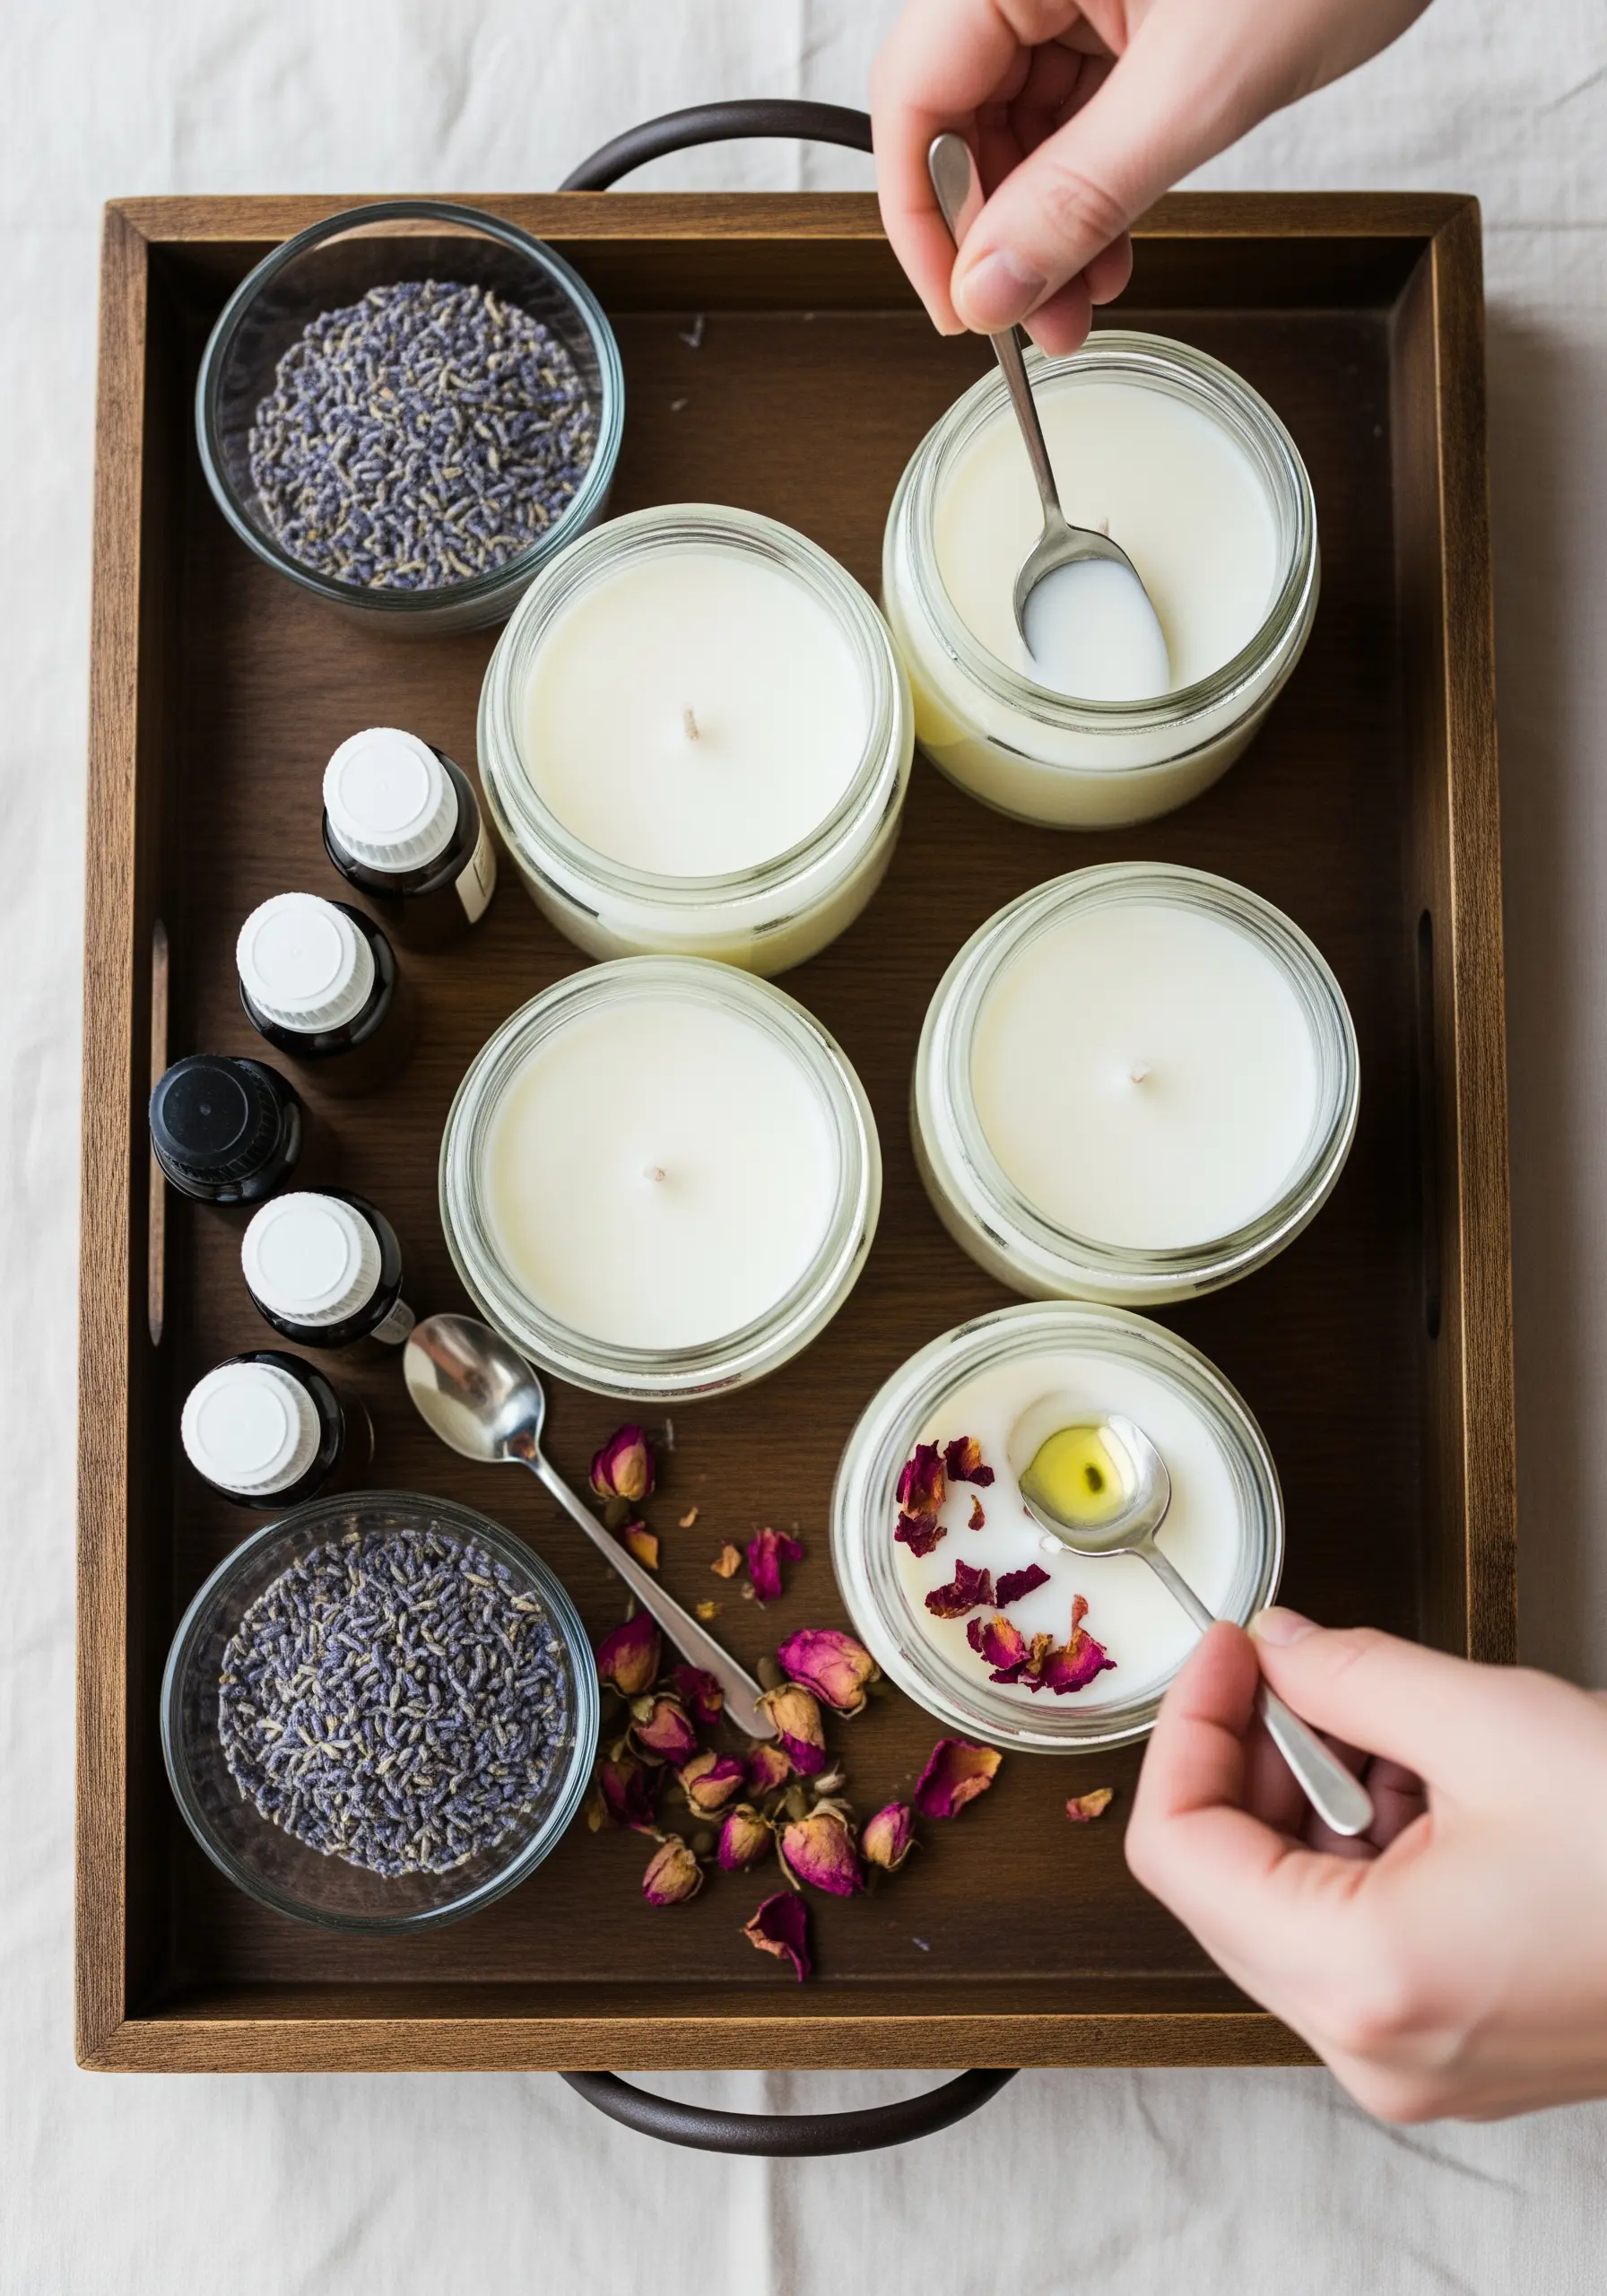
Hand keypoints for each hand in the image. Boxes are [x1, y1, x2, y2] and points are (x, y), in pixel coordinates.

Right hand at [871, 0, 1431, 350]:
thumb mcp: (1201, 85)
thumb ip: (1084, 195)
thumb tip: (993, 288)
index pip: (915, 98)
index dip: (926, 219)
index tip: (964, 311)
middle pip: (962, 117)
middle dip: (998, 234)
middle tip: (1036, 323)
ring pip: (1022, 126)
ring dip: (1047, 226)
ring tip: (1084, 304)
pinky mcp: (1131, 9)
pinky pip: (1080, 112)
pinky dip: (1093, 187)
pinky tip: (1113, 250)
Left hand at [1125, 1612, 1606, 2120]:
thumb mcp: (1494, 1724)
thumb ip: (1351, 1674)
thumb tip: (1279, 1648)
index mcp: (1365, 1977)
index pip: (1179, 1851)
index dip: (1188, 1726)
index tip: (1226, 1654)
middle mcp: (1375, 2047)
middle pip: (1222, 1885)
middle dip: (1252, 1759)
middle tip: (1296, 1672)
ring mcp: (1415, 2065)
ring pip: (1287, 1908)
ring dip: (1317, 1800)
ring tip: (1402, 1732)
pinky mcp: (1455, 2052)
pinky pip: (1355, 1939)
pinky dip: (1368, 1850)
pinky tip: (1437, 1789)